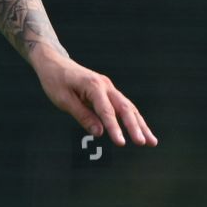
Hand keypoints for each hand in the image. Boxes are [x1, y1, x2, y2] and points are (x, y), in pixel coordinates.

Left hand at [32, 50, 157, 145]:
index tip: (121, 143)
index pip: (106, 111)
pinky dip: (133, 119)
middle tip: (143, 143)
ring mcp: (109, 87)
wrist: (54, 62)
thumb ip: (82, 115)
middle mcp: (105, 85)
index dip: (114, 128)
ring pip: (129, 108)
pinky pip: (124, 107)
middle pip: (125, 108)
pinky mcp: (108, 92)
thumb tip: (99, 133)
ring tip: (152, 142)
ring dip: (141, 125)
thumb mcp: (63, 99)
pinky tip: (141, 131)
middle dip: (135, 127)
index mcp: (93, 86)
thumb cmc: (55, 81)